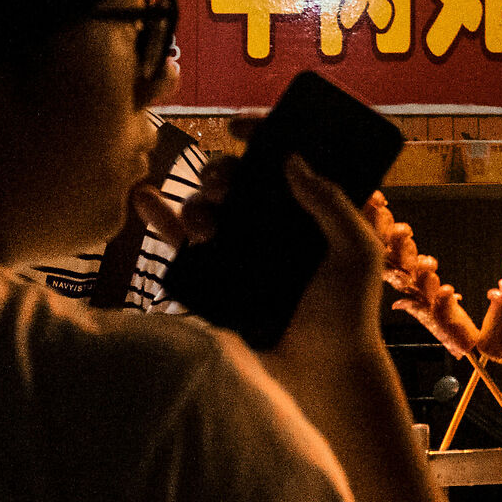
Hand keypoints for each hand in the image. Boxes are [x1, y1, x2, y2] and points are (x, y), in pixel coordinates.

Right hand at [137, 131, 386, 357]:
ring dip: (198, 198)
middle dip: (224, 169)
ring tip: (207, 218)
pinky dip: (158, 214)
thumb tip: (292, 158)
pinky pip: (178, 239)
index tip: (242, 126)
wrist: (318, 376)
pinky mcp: (211, 277)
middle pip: (238, 179)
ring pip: (207, 205)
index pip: (285, 160)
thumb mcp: (355, 253)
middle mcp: (272, 226)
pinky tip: (146, 197)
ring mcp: (239, 250)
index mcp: (311, 213)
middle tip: (225, 183)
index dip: (264, 134)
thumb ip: (332, 203)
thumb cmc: (347, 316)